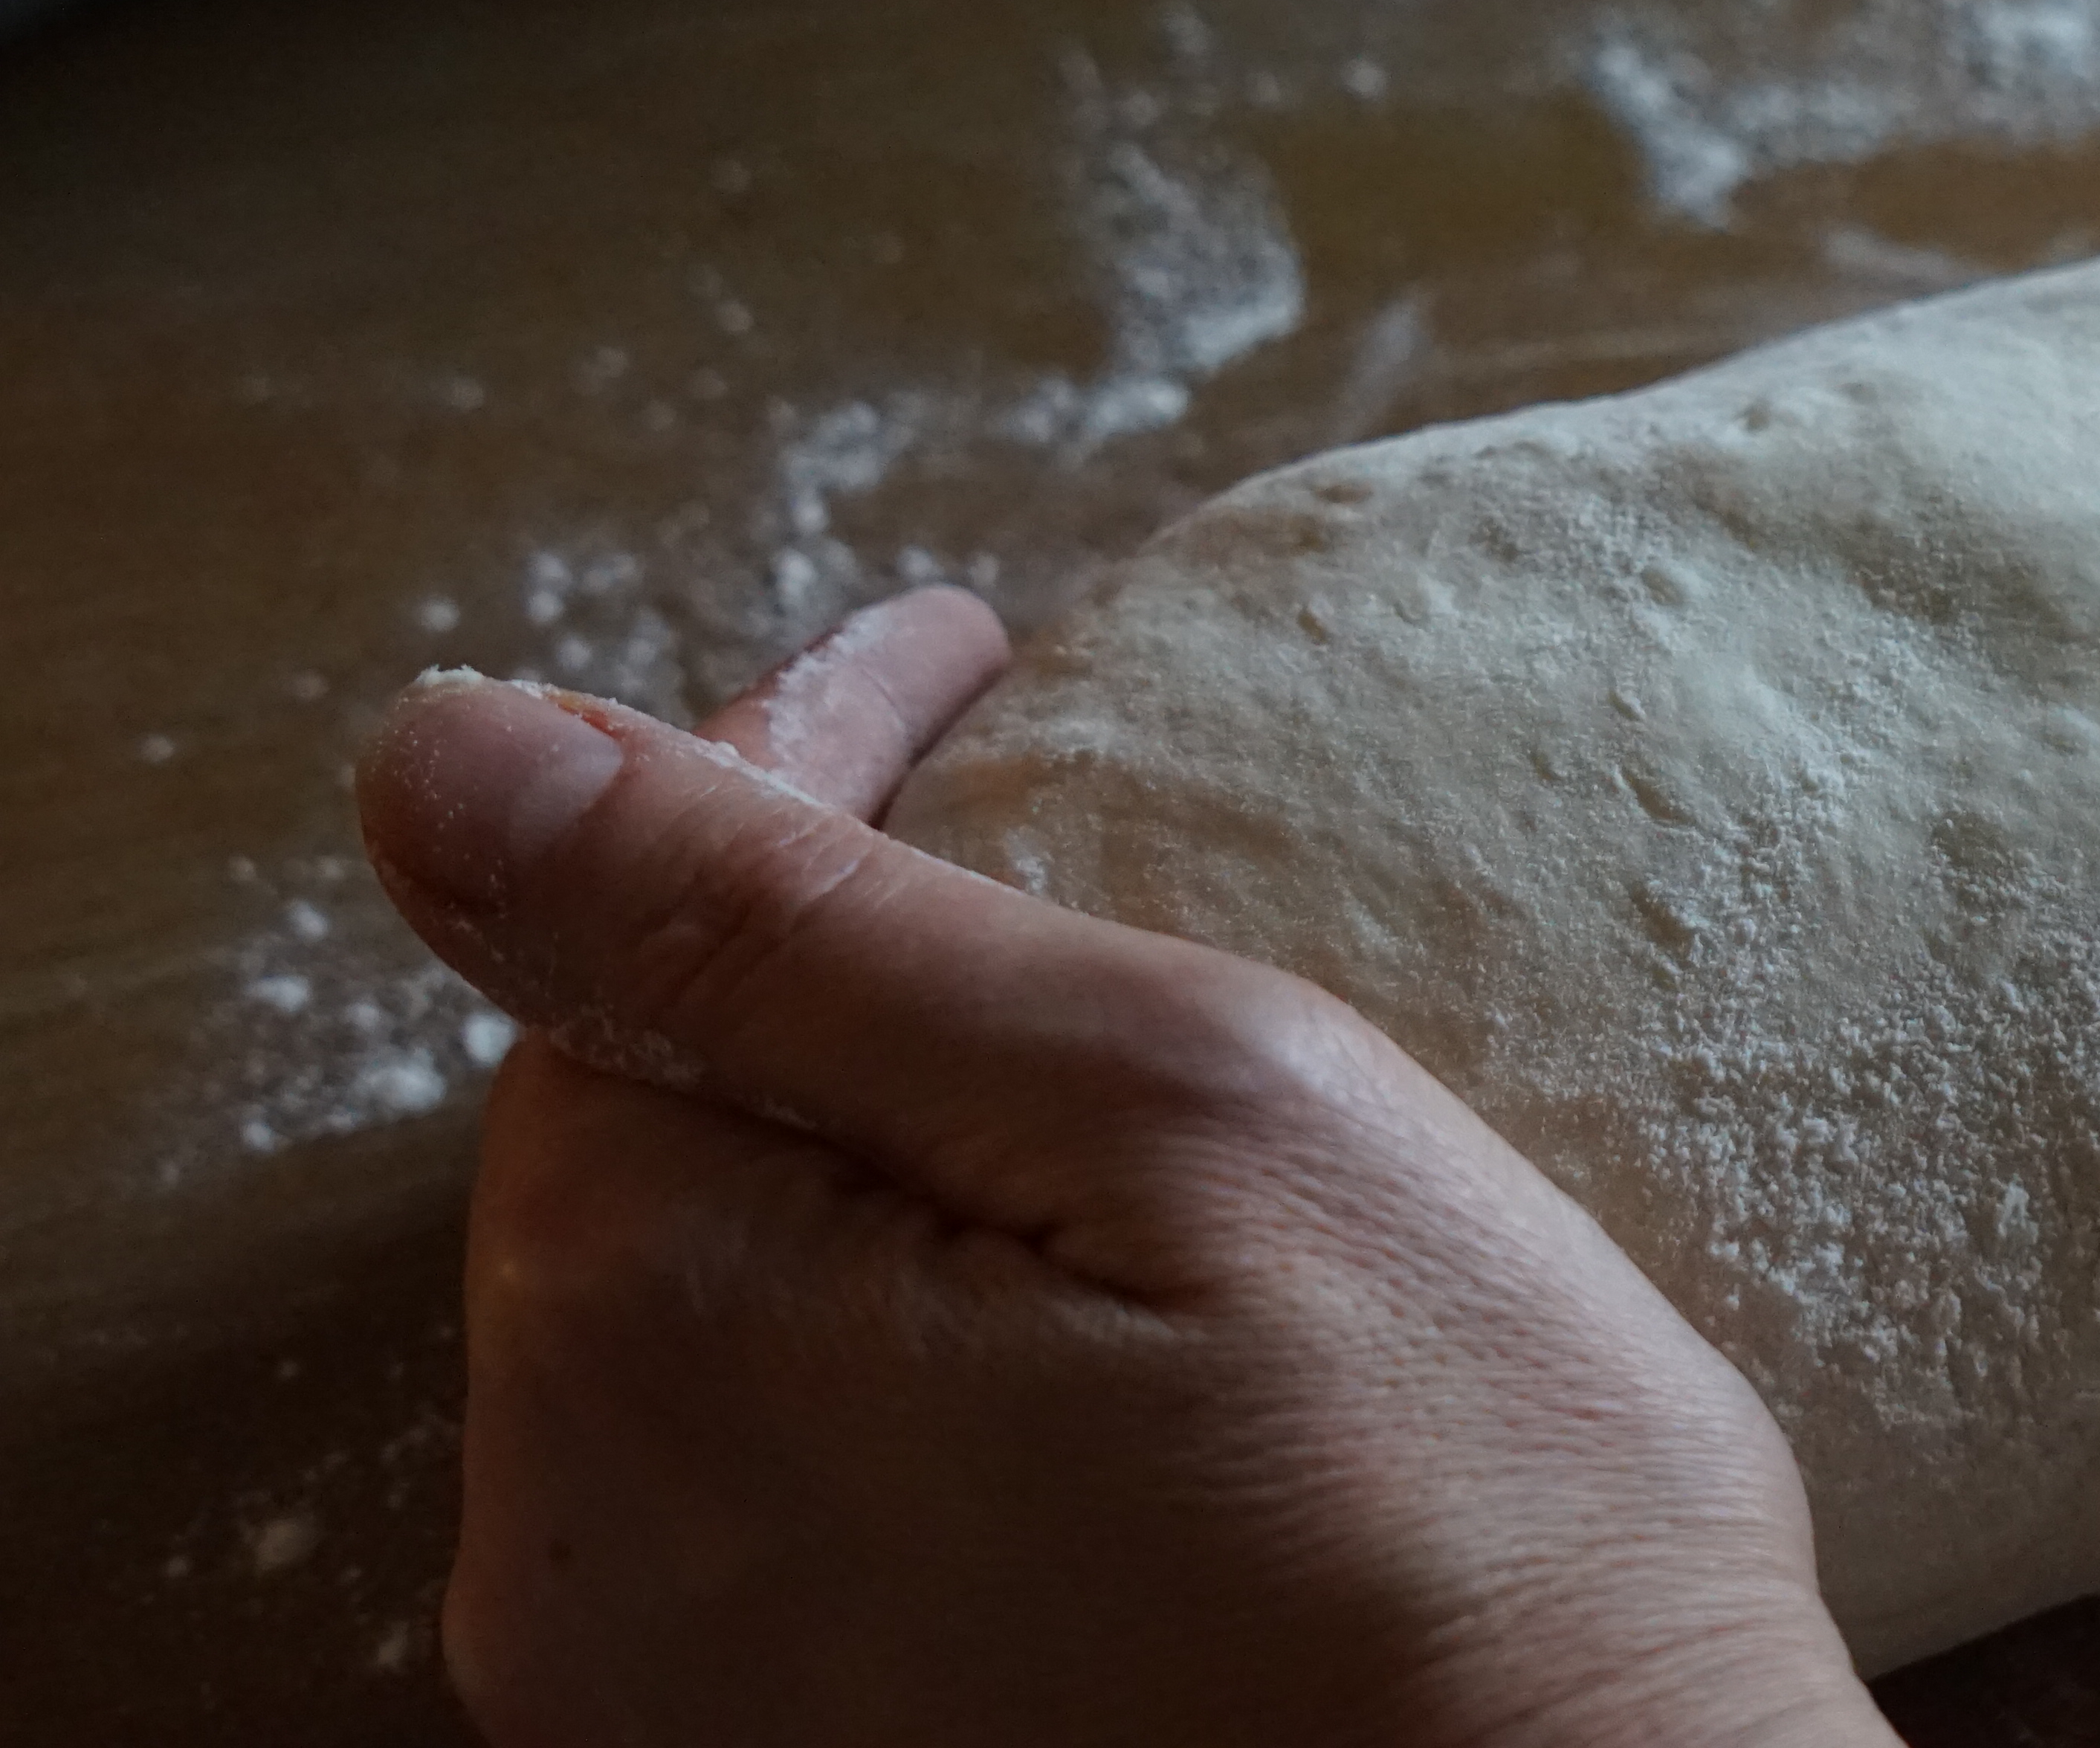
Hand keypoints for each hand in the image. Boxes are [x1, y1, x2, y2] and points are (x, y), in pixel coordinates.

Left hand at [359, 591, 1897, 1747]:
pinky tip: (1054, 1307)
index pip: (644, 921)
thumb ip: (791, 928)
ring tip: (1064, 1068)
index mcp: (644, 1328)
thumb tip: (433, 763)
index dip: (808, 746)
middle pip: (645, 1114)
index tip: (975, 651)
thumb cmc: (1471, 1506)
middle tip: (1044, 833)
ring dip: (857, 1144)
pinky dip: (883, 1333)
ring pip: (702, 1289)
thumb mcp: (1191, 1113)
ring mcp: (659, 1692)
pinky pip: (765, 1467)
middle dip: (821, 954)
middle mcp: (567, 1550)